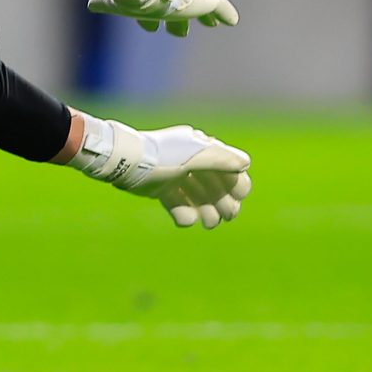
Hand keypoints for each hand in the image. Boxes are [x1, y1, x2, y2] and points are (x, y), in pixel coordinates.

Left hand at [85, 121, 252, 229]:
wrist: (125, 163)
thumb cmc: (162, 156)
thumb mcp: (194, 156)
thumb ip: (221, 159)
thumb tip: (246, 163)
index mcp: (200, 148)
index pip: (227, 166)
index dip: (236, 182)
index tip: (239, 197)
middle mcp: (190, 161)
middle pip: (215, 185)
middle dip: (224, 201)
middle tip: (228, 216)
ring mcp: (175, 176)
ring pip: (198, 197)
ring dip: (208, 211)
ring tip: (210, 224)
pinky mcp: (161, 190)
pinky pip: (179, 205)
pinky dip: (184, 214)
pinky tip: (186, 220)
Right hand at [88, 0, 238, 34]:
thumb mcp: (112, 1)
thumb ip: (103, 3)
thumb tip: (90, 5)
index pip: (152, 8)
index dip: (150, 18)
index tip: (151, 27)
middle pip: (176, 10)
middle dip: (178, 22)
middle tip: (179, 34)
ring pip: (200, 7)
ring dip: (204, 17)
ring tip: (211, 25)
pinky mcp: (203, 1)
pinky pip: (218, 7)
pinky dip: (224, 14)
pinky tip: (232, 21)